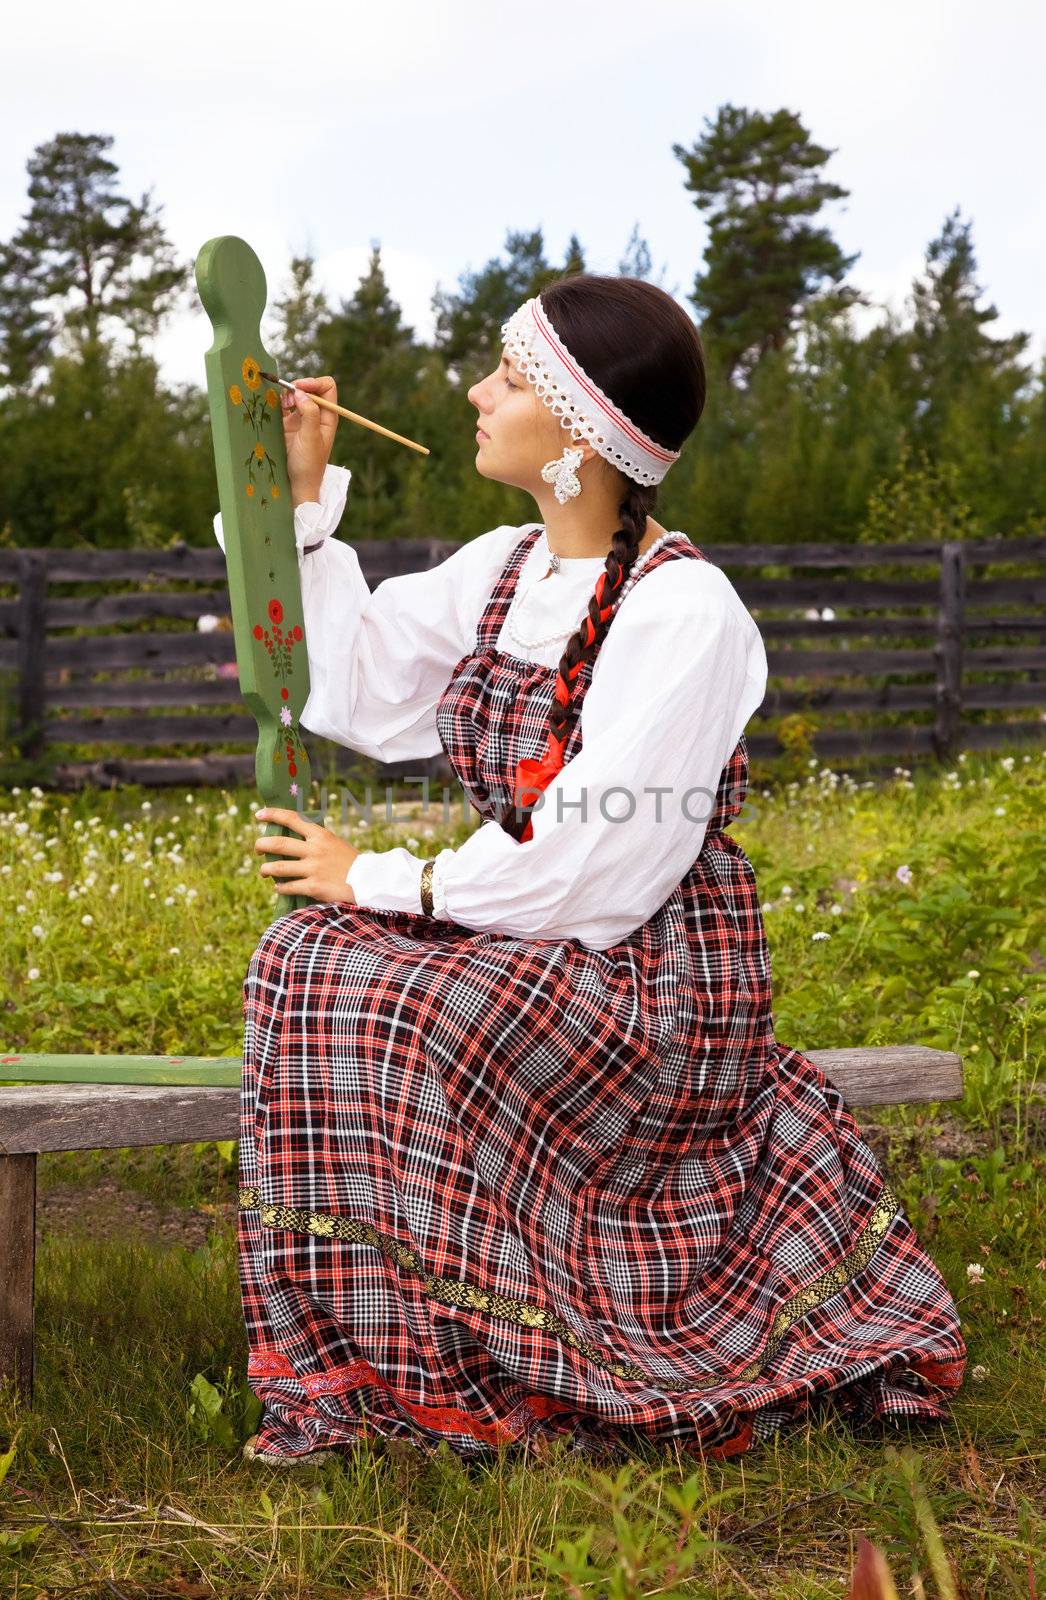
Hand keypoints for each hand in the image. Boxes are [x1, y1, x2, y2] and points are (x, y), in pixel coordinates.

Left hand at [254, 807, 358, 902]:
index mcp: (320, 835)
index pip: (292, 818)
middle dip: (261, 845)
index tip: (259, 814)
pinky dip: (280, 888)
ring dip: (265, 870)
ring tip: (263, 871)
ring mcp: (313, 869)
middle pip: (277, 844)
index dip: (273, 814)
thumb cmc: (350, 862)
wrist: (369, 881)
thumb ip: (315, 840)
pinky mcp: (314, 887)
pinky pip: (288, 887)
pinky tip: (279, 888)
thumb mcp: (334, 843)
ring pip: (277, 868)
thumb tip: (292, 837)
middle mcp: (315, 850)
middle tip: (257, 849)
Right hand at [281, 376, 339, 506]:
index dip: (314, 383)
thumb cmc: (308, 465)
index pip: (327, 388)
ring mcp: (301, 419)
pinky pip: (283, 406)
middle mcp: (316, 415)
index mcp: (328, 417)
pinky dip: (278, 402)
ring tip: (282, 405)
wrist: (296, 485)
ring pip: (295, 395)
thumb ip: (309, 413)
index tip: (300, 389)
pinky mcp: (287, 425)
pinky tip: (276, 408)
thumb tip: (301, 392)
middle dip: (298, 387)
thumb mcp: (311, 438)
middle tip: (288, 399)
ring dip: (287, 395)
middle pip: (309, 388)